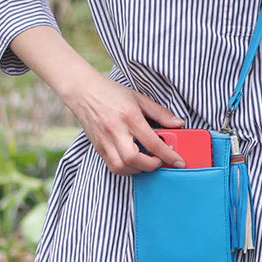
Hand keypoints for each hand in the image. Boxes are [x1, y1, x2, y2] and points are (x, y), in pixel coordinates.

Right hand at [61, 72, 186, 174]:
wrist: (83, 91)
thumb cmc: (112, 93)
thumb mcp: (140, 98)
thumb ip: (160, 113)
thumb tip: (179, 123)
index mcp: (129, 117)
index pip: (152, 142)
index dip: (168, 155)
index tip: (179, 162)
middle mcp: (115, 130)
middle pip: (133, 159)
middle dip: (151, 165)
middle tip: (160, 160)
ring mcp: (104, 140)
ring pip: (121, 167)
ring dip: (138, 169)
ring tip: (146, 161)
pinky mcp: (98, 146)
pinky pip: (112, 166)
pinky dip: (126, 169)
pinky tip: (134, 162)